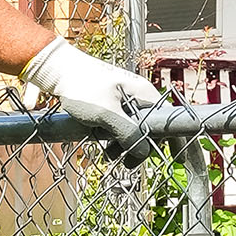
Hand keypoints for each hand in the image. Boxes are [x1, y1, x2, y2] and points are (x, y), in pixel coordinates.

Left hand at [21, 37, 163, 158]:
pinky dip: (115, 138)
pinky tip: (104, 146)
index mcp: (143, 93)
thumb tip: (145, 153)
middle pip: (151, 127)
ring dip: (125, 145)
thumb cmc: (82, 88)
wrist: (58, 71)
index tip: (177, 158)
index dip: (174, 138)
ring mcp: (126, 99)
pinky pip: (121, 125)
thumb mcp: (106, 114)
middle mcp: (139, 95)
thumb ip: (127, 133)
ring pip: (135, 128)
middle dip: (141, 147)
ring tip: (109, 155)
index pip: (168, 118)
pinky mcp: (113, 104)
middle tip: (129, 164)